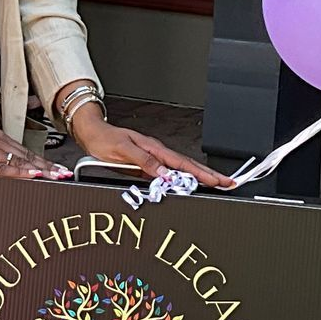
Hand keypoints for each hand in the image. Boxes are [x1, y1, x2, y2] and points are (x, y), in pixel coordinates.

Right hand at [0, 127, 63, 181]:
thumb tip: (8, 169)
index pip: (25, 151)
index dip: (43, 161)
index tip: (57, 168)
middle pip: (28, 156)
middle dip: (48, 166)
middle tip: (65, 174)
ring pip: (21, 162)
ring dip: (41, 170)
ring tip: (57, 177)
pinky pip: (5, 169)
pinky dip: (21, 172)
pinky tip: (33, 175)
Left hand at [68, 108, 231, 188]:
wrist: (92, 134)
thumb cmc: (105, 139)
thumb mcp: (123, 150)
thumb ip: (144, 161)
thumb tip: (164, 174)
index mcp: (154, 148)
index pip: (183, 164)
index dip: (202, 173)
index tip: (218, 181)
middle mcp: (156, 153)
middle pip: (188, 166)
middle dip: (209, 175)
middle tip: (228, 183)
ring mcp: (153, 159)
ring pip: (181, 170)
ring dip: (199, 177)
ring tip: (216, 184)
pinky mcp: (147, 165)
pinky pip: (169, 174)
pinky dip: (182, 180)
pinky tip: (189, 185)